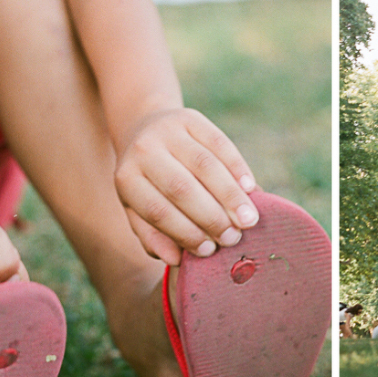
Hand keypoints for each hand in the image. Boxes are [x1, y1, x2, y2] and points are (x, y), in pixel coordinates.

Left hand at [113, 108, 258, 264]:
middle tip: (233, 238)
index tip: (210, 251)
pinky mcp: (191, 117)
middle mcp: (143, 151)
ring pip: (205, 166)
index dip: (186, 233)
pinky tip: (251, 189)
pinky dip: (238, 168)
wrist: (144, 131)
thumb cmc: (147, 182)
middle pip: (182, 188)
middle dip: (211, 217)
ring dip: (231, 196)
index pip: (158, 212)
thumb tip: (175, 259)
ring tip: (249, 220)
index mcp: (126, 179)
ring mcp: (167, 130)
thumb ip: (152, 236)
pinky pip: (220, 143)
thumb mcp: (138, 209)